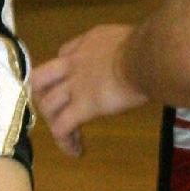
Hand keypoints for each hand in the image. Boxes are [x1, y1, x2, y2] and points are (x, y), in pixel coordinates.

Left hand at [32, 23, 146, 156]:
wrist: (147, 56)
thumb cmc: (149, 46)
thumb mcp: (130, 39)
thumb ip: (124, 50)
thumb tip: (135, 59)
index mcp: (86, 43)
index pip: (61, 55)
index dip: (62, 72)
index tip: (73, 84)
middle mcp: (73, 62)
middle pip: (40, 80)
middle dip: (43, 96)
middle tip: (57, 111)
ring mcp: (75, 85)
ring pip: (47, 105)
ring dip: (54, 122)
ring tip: (70, 137)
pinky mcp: (83, 106)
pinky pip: (63, 127)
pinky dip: (65, 142)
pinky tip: (76, 151)